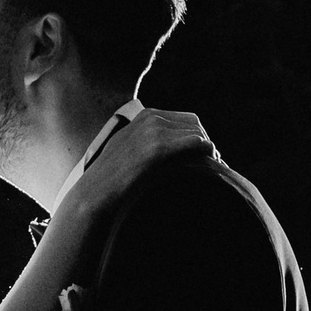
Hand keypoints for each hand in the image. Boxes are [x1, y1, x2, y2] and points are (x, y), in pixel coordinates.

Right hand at [73, 106, 210, 219]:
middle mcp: (150, 117)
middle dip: (204, 141)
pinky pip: (195, 143)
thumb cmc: (111, 181)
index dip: (196, 136)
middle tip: (213, 162)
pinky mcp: (158, 147)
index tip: (203, 155)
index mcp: (144, 116)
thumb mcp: (127, 151)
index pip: (183, 119)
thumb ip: (145, 143)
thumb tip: (164, 153)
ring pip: (197, 132)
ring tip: (214, 167)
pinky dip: (207, 152)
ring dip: (208, 149)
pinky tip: (211, 165)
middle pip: (194, 123)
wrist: (96, 193)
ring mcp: (153, 130)